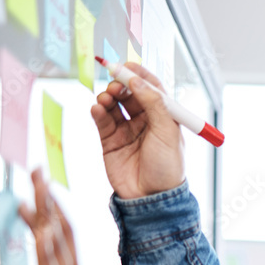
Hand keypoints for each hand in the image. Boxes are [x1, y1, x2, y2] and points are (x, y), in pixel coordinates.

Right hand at [90, 62, 185, 198]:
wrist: (151, 198)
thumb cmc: (167, 167)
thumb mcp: (167, 132)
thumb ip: (154, 104)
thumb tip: (138, 81)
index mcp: (163, 116)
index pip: (150, 88)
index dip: (139, 75)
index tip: (127, 66)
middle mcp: (145, 120)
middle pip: (129, 93)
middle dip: (121, 84)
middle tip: (115, 83)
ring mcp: (126, 130)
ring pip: (114, 105)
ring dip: (108, 96)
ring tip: (106, 98)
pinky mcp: (110, 141)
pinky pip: (102, 120)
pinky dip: (98, 111)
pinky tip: (97, 108)